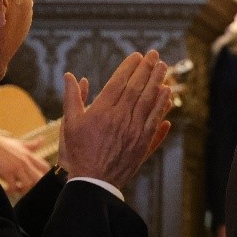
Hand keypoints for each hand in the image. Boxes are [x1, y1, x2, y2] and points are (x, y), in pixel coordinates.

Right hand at [0, 132, 50, 195]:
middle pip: (39, 178)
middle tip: (29, 188)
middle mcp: (25, 162)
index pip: (45, 167)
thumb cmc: (4, 145)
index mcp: (30, 155)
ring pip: (27, 184)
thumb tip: (42, 139)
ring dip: (23, 189)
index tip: (41, 180)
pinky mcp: (7, 172)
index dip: (46, 175)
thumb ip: (32, 144)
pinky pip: (13, 186)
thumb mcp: (20, 143)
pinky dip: (11, 190)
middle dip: (35, 185)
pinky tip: (8, 189)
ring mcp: (16, 167)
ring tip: (18, 189)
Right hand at [58, 52, 172, 185]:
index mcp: (102, 111)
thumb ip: (72, 98)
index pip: (119, 82)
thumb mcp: (70, 124)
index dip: (129, 67)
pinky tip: (167, 95)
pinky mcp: (143, 143)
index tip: (137, 56)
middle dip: (147, 69)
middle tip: (154, 55)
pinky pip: (156, 120)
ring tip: (163, 67)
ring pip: (150, 102)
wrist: (93, 182)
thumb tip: (71, 76)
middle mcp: (121, 118)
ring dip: (158, 82)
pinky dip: (162, 106)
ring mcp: (134, 131)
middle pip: (137, 88)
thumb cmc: (78, 152)